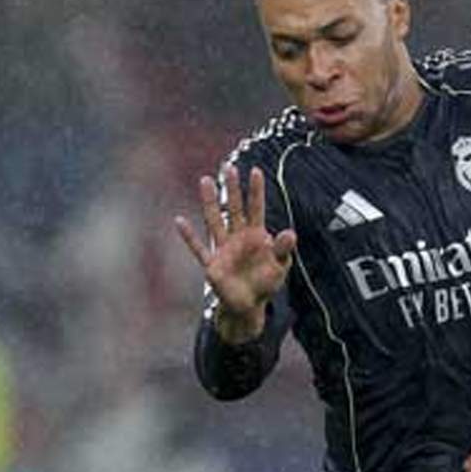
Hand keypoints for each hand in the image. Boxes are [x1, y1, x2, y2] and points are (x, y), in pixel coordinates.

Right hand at [174, 168, 298, 341]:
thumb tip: (290, 233)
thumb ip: (282, 250)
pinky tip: (179, 221)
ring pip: (215, 221)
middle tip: (229, 167)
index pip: (256, 209)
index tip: (255, 171)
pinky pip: (199, 248)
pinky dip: (189, 236)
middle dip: (232, 189)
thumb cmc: (266, 283)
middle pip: (234, 208)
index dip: (256, 191)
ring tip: (205, 180)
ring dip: (209, 202)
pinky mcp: (212, 264)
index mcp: (256, 236)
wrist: (248, 304)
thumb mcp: (280, 266)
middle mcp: (238, 237)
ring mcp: (223, 249)